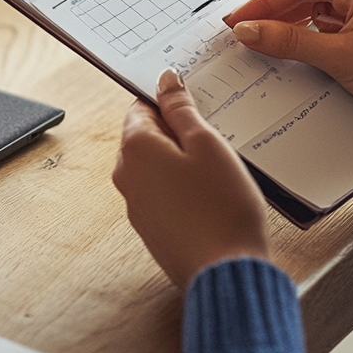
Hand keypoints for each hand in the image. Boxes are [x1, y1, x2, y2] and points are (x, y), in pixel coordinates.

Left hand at [113, 69, 268, 286]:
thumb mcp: (207, 144)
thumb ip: (181, 109)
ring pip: (156, 166)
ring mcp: (136, 205)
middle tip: (215, 135)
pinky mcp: (152, 228)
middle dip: (177, 131)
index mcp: (135, 148)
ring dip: (183, 160)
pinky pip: (163, 193)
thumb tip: (165, 80)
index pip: (142, 106)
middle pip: (147, 136)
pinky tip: (212, 195)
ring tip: (219, 168)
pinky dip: (183, 187)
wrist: (225, 271)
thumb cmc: (222, 207)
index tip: (198, 103)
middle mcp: (126, 176)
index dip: (171, 100)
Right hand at [225, 0, 352, 161]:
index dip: (263, 3)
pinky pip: (322, 31)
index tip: (236, 22)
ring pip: (310, 14)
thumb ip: (287, 41)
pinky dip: (302, 42)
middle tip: (241, 35)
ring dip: (287, 31)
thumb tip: (248, 31)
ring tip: (260, 48)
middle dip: (272, 16)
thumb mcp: (338, 56)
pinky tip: (286, 56)